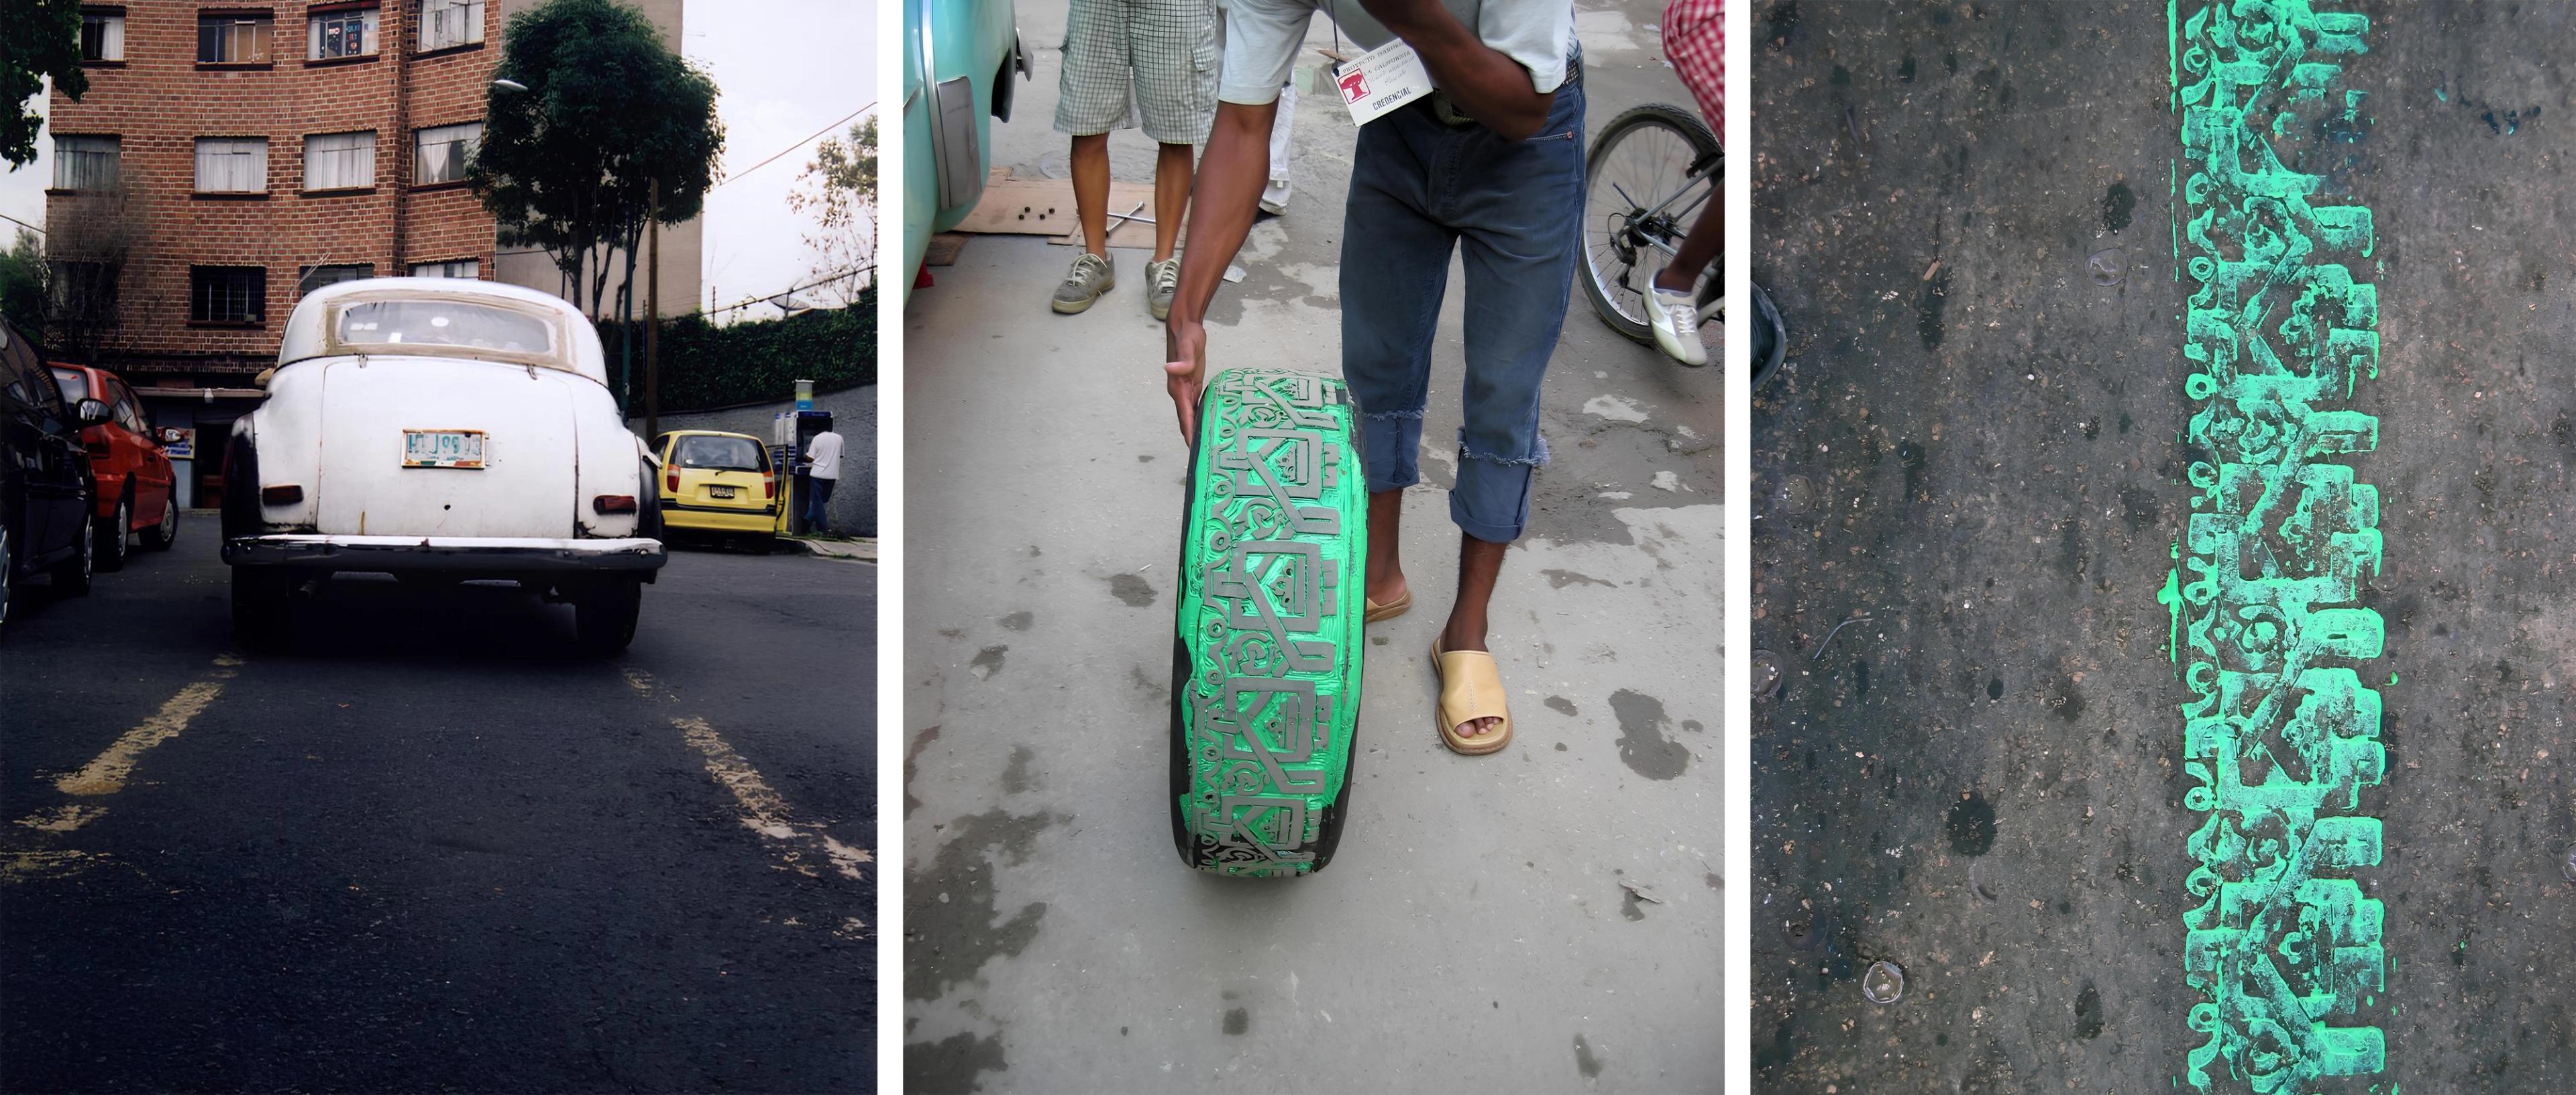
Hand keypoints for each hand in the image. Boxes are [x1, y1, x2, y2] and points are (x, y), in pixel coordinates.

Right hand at [1165, 318, 1208, 443]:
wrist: (1185, 327)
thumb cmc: (1188, 336)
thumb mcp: (1188, 347)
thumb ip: (1182, 359)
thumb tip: (1169, 367)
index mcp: (1177, 387)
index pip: (1184, 416)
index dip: (1188, 433)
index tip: (1194, 450)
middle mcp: (1179, 392)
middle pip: (1185, 420)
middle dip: (1192, 438)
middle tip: (1202, 457)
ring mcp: (1185, 389)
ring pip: (1190, 415)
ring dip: (1195, 430)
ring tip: (1206, 447)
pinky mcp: (1192, 385)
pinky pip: (1195, 406)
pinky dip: (1200, 418)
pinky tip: (1208, 425)